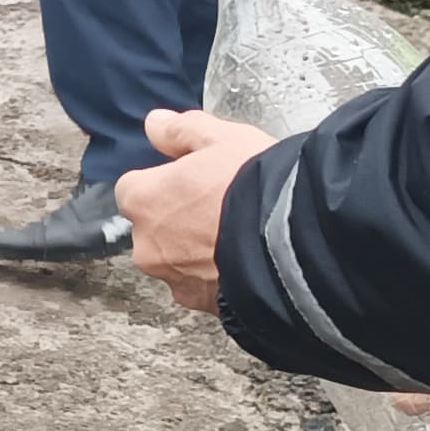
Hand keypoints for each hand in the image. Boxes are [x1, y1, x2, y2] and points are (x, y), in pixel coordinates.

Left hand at [113, 108, 275, 312]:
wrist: (295, 244)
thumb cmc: (253, 185)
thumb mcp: (221, 138)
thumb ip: (180, 130)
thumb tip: (154, 124)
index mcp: (142, 200)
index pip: (134, 188)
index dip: (164, 181)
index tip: (192, 178)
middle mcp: (147, 246)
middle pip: (154, 227)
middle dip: (179, 218)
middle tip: (221, 204)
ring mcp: (174, 280)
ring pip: (178, 260)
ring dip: (197, 249)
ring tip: (240, 233)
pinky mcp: (202, 305)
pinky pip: (203, 286)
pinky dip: (218, 275)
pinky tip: (247, 259)